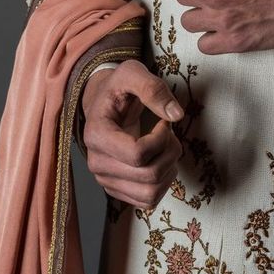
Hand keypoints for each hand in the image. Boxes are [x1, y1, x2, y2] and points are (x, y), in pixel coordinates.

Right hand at [80, 60, 183, 208]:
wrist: (105, 103)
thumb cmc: (119, 87)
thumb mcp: (133, 72)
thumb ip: (153, 88)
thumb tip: (176, 115)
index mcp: (96, 135)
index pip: (137, 154)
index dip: (161, 139)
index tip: (163, 122)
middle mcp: (96, 163)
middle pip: (148, 175)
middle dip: (170, 152)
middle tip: (169, 133)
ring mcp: (106, 180)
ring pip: (150, 193)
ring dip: (169, 169)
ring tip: (166, 148)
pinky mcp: (117, 190)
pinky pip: (148, 201)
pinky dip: (163, 183)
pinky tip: (161, 161)